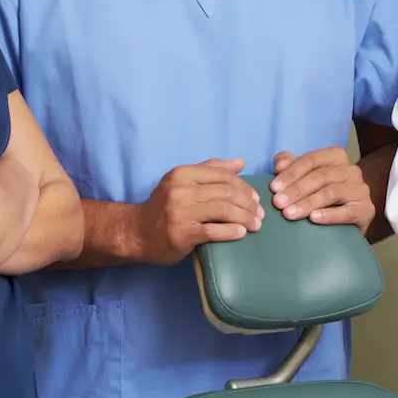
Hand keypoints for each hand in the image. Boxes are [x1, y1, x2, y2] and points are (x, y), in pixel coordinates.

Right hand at [133, 158, 263, 265]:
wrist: (137, 232)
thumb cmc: (164, 206)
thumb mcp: (182, 181)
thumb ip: (210, 169)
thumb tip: (240, 162)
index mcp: (183, 174)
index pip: (223, 175)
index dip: (244, 186)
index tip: (255, 198)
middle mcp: (181, 190)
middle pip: (227, 192)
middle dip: (249, 204)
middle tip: (260, 214)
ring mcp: (181, 212)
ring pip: (223, 210)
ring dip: (245, 217)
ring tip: (256, 225)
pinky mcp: (182, 234)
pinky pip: (213, 231)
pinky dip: (231, 231)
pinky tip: (241, 233)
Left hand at [270, 148, 374, 231]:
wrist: (349, 221)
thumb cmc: (322, 195)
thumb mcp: (305, 177)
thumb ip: (290, 165)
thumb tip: (280, 165)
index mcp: (336, 156)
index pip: (311, 160)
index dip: (291, 173)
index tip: (273, 188)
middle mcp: (351, 170)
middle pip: (320, 176)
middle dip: (296, 190)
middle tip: (277, 203)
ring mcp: (361, 190)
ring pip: (331, 193)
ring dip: (307, 203)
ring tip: (289, 214)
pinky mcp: (366, 210)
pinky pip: (347, 212)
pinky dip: (329, 215)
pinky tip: (313, 219)